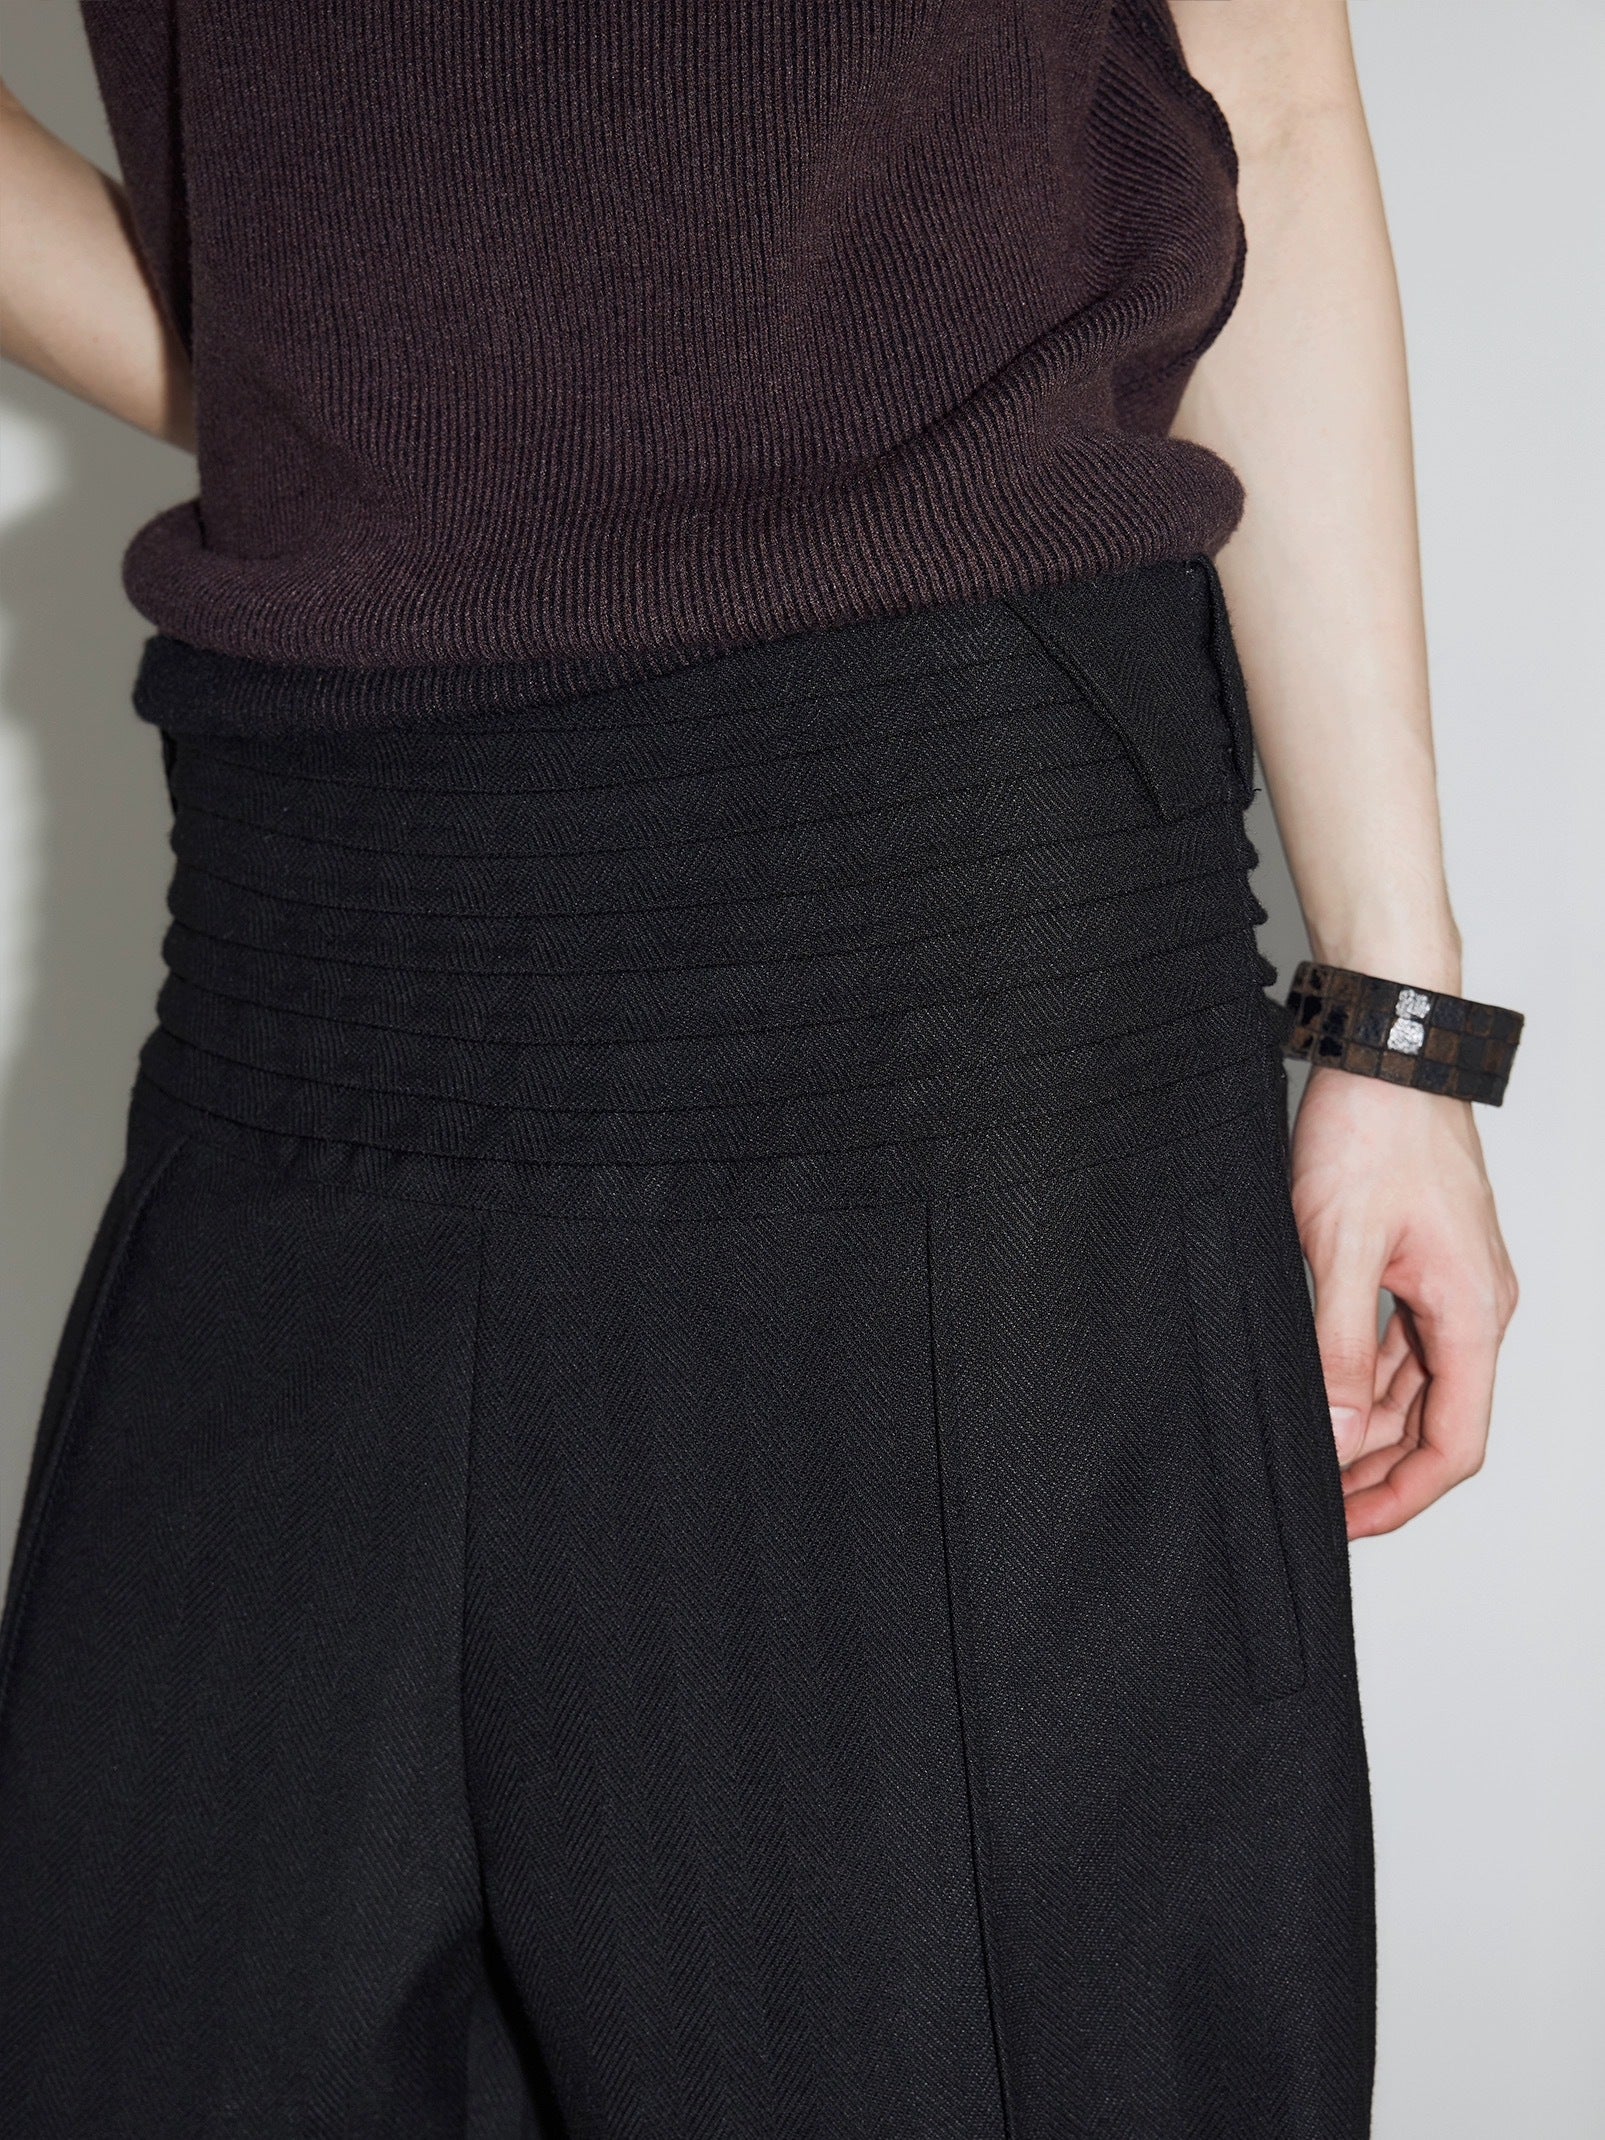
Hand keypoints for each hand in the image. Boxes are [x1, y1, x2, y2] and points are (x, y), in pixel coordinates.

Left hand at [1289, 1066, 1517, 1539]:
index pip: (1455, 1443)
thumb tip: (1334, 1436)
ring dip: (1364, 1424)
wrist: (1387, 1048)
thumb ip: (1337, 1348)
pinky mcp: (1424, 1260)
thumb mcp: (1339, 1248)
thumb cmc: (1371, 1131)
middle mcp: (1475, 1305)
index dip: (1402, 1498)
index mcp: (1471, 1313)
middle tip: (1311, 1499)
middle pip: (1436, 1421)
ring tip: (1304, 1450)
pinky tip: (1317, 1387)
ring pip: (1414, 1384)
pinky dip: (1363, 1374)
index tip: (1345, 1524)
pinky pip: (1400, 1341)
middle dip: (1376, 1470)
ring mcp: (1452, 1282)